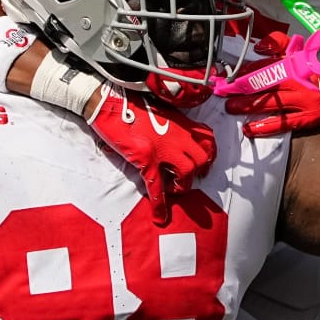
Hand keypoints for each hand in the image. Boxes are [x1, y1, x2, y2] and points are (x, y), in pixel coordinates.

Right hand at [88, 87, 216, 223]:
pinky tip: (160, 216)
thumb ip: (170, 123)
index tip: (206, 163)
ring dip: (183, 186)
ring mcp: (163, 148)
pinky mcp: (147, 158)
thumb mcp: (158, 110)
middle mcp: (177, 135)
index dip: (210, 154)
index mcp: (180, 122)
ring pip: (187, 172)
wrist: (110, 103)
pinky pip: (157, 186)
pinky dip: (160, 204)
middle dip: (198, 173)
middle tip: (188, 179)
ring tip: (173, 190)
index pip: (207, 138)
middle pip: (201, 158)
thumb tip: (172, 136)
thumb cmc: (130, 105)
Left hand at [224, 56, 319, 136]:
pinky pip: (282, 123)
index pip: (268, 63)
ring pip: (271, 102)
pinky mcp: (307, 119)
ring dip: (248, 105)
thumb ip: (281, 44)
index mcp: (298, 62)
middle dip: (241, 87)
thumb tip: (259, 47)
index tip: (228, 76)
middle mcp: (301, 79)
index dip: (246, 70)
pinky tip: (249, 129)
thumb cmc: (314, 75)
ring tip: (230, 107)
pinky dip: (264, 126)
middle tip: (222, 92)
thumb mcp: (302, 53)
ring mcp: (304, 100)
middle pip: (265, 81)